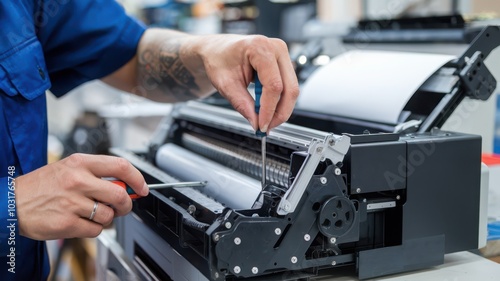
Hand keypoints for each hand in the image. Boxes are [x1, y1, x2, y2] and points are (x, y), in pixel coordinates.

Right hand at [15, 153, 147, 239]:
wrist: (10, 203)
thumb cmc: (41, 186)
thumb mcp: (68, 169)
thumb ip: (96, 174)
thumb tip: (126, 185)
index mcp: (79, 163)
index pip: (120, 166)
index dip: (137, 178)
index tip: (142, 188)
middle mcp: (77, 181)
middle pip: (120, 194)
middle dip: (125, 204)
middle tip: (121, 206)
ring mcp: (72, 203)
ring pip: (109, 215)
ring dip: (106, 218)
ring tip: (91, 213)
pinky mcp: (67, 223)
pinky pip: (95, 230)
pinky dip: (93, 229)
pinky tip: (81, 222)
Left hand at [198, 34, 299, 131]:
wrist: (218, 50)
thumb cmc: (219, 59)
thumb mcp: (225, 84)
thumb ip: (242, 104)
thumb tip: (257, 122)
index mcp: (260, 47)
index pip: (274, 85)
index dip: (269, 109)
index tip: (262, 125)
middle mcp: (276, 48)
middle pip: (290, 88)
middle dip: (280, 113)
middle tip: (266, 127)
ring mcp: (283, 55)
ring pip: (292, 90)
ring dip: (280, 109)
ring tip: (264, 120)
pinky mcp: (284, 64)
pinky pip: (288, 87)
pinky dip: (279, 102)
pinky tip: (266, 110)